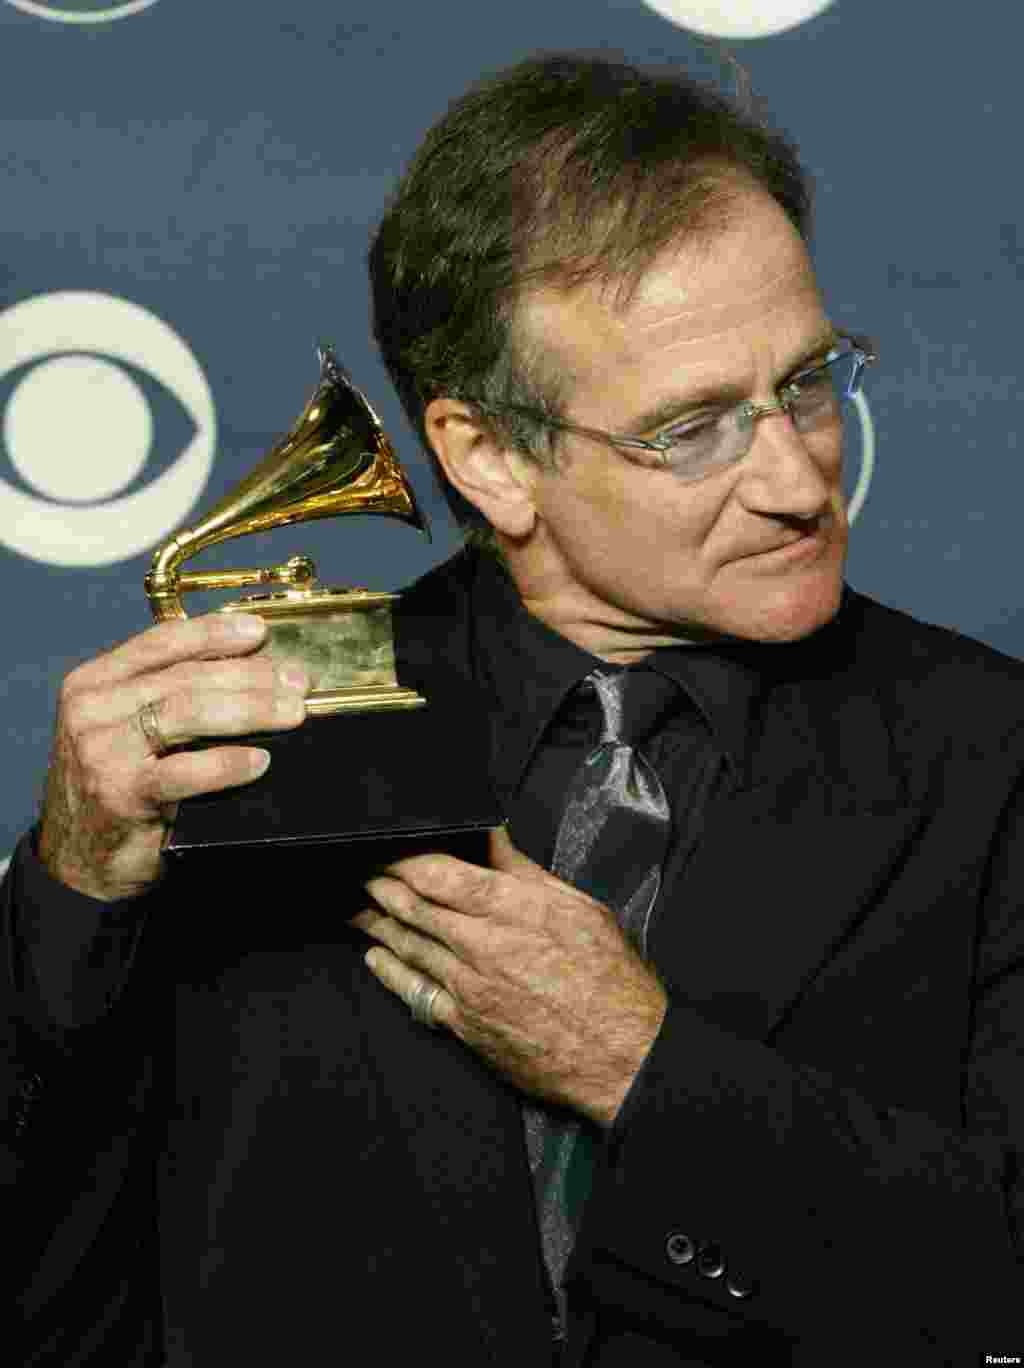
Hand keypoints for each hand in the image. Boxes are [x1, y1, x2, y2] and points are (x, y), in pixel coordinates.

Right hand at [39, 612, 308, 900]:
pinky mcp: (119, 795)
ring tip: (292, 712)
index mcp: (94, 682)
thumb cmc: (117, 787)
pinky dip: (228, 764)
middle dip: (250, 675)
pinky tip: (260, 761)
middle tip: (297, 681)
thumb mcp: (128, 729)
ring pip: (186, 713)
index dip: (214, 632)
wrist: (79, 860)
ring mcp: (101, 752)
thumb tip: (251, 669)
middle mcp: (91, 710)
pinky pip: (183, 772)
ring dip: (249, 710)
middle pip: (183, 677)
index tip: (259, 632)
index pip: (161, 642)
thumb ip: (169, 696)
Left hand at [353, 827, 667, 1127]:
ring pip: (409, 946)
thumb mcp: (579, 908)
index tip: (387, 847)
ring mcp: (469, 987)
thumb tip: (492, 836)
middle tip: (360, 870)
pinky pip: (416, 993)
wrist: (622, 1055)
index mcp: (512, 909)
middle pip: (414, 907)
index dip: (404, 859)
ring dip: (377, 922)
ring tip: (356, 905)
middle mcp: (482, 946)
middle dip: (381, 885)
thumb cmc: (610, 979)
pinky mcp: (466, 1025)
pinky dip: (390, 972)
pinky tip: (374, 957)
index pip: (439, 874)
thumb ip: (525, 873)